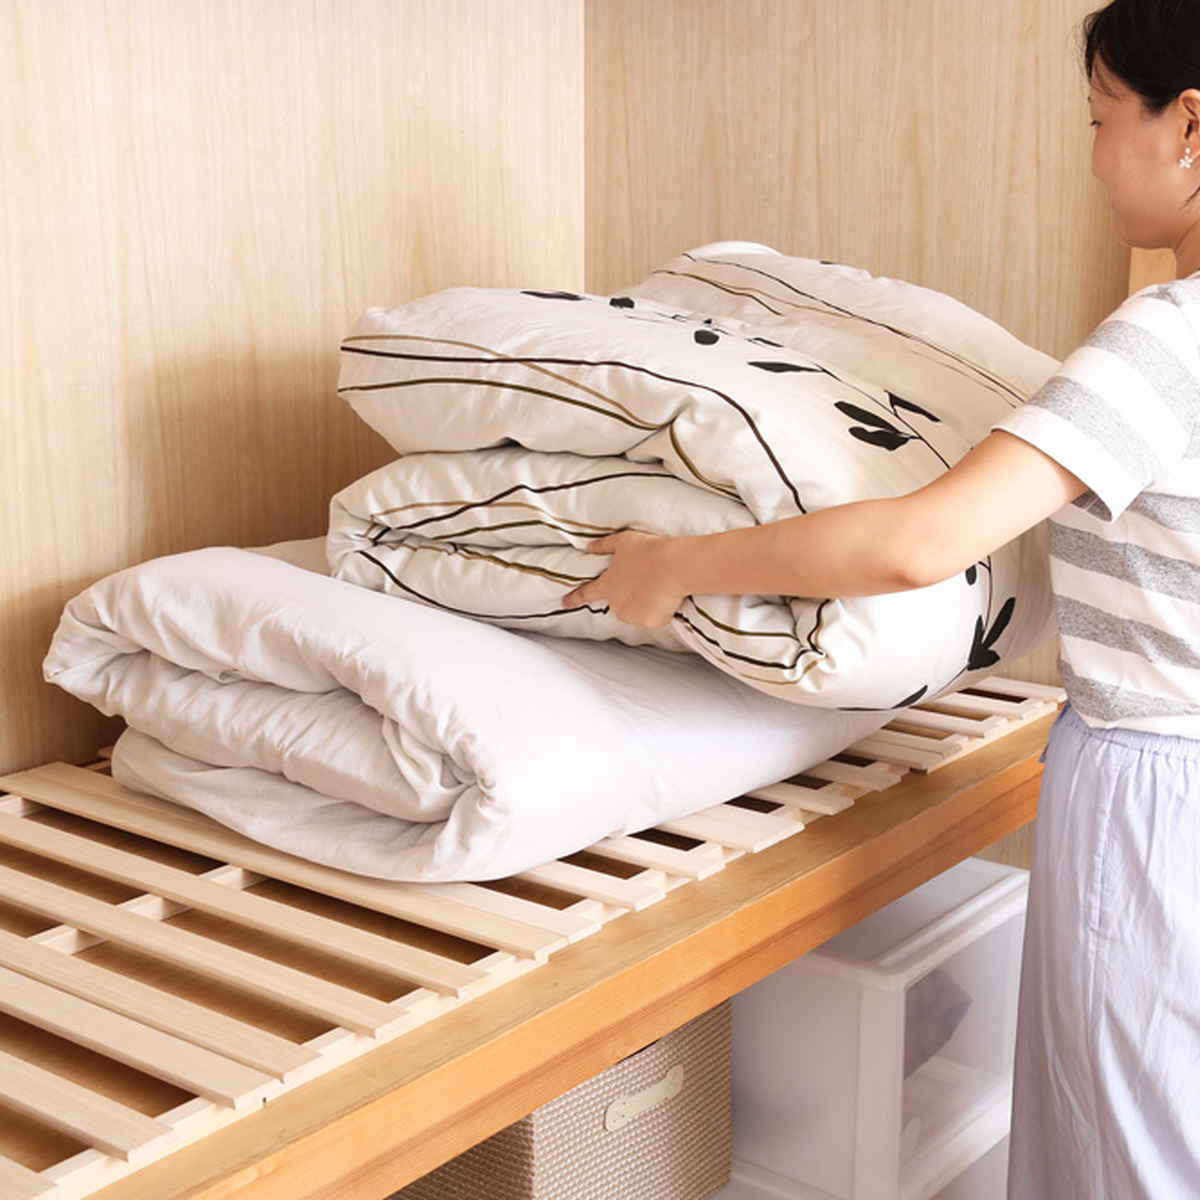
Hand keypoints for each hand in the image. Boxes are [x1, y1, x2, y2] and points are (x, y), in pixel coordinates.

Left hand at [562, 530, 686, 627]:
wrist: (674, 566)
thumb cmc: (648, 551)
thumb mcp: (623, 541)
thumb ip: (603, 545)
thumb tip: (589, 547)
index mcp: (607, 585)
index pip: (586, 593)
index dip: (574, 598)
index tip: (564, 603)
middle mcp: (616, 603)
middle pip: (617, 603)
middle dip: (627, 596)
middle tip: (643, 582)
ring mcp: (633, 615)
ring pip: (635, 613)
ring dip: (642, 604)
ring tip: (656, 587)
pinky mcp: (650, 622)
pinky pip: (653, 618)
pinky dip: (658, 611)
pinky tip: (665, 596)